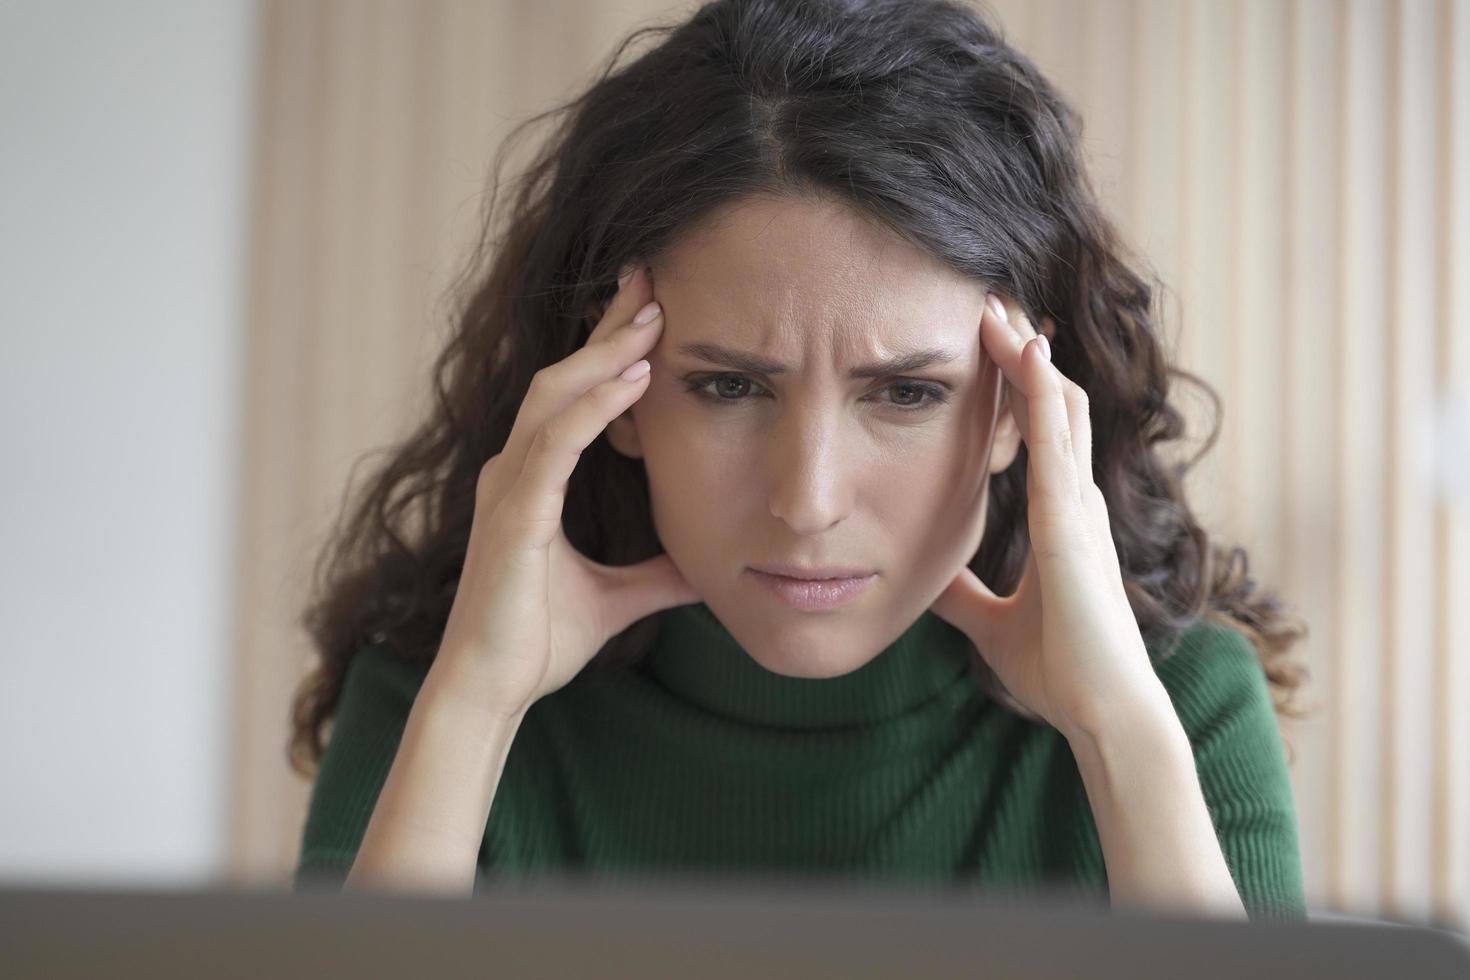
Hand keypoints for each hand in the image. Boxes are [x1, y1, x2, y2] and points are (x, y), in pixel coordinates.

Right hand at [436, 264, 700, 720]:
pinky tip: (636, 379)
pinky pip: (556, 443)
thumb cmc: (538, 641)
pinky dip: (596, 406)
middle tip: (652, 279)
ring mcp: (509, 488)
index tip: (653, 310)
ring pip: (555, 395)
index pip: (573, 395)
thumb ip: (657, 576)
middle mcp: (514, 471)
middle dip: (607, 327)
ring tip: (654, 316)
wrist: (492, 690)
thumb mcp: (618, 597)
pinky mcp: (515, 514)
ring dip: (606, 352)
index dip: (609, 349)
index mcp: (532, 480)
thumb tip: (705, 568)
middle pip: (562, 376)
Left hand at [928, 292, 1161, 740]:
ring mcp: (1079, 508)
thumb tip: (927, 579)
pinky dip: (1040, 399)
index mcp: (1061, 517)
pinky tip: (1026, 358)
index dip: (1020, 386)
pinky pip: (1056, 447)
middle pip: (1054, 404)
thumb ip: (965, 594)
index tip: (989, 345)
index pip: (1042, 432)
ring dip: (1028, 359)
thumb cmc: (1062, 669)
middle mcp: (1075, 501)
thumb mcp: (992, 621)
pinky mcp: (1072, 526)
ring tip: (997, 309)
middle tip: (988, 304)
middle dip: (1023, 354)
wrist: (1101, 711)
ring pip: (1060, 410)